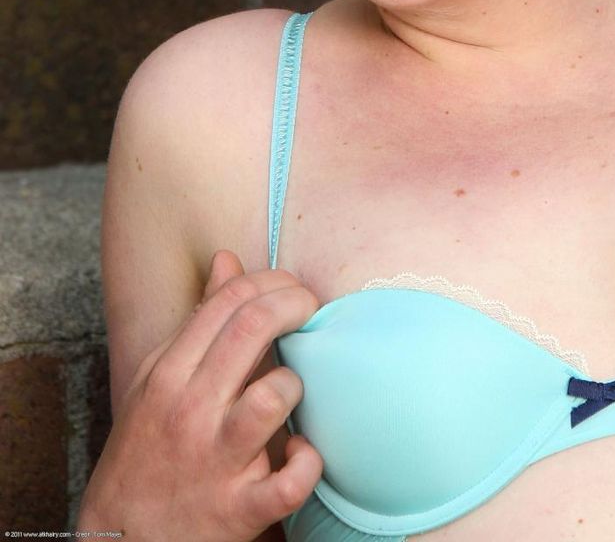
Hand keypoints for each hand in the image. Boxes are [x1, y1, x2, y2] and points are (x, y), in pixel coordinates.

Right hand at [78, 250, 321, 540]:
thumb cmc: (149, 448)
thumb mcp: (159, 379)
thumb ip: (198, 320)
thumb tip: (228, 260)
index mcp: (169, 374)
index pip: (228, 301)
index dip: (271, 281)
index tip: (291, 287)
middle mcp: (190, 411)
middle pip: (253, 329)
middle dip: (294, 305)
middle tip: (310, 309)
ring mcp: (216, 461)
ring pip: (275, 396)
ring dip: (294, 385)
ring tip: (290, 390)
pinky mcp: (241, 510)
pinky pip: (292, 479)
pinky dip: (308, 463)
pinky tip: (303, 451)